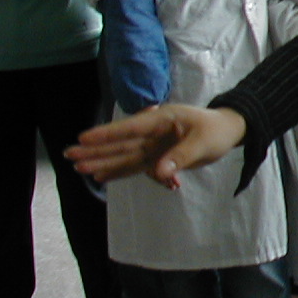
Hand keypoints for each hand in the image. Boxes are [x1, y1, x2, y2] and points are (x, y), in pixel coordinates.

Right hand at [66, 105, 246, 188]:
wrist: (228, 132)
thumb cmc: (216, 131)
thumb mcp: (203, 142)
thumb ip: (181, 156)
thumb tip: (160, 173)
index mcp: (163, 120)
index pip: (132, 128)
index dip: (108, 134)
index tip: (84, 138)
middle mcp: (154, 133)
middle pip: (122, 143)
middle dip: (96, 150)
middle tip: (70, 155)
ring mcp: (154, 145)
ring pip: (125, 156)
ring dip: (104, 162)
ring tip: (81, 168)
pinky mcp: (158, 157)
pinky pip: (138, 167)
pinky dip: (123, 173)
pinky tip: (102, 177)